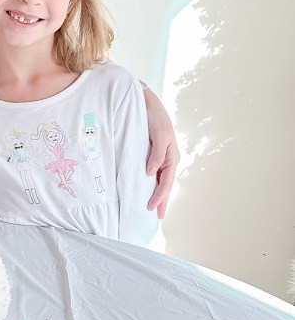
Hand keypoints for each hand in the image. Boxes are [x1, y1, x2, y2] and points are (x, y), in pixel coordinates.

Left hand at [142, 86, 179, 218]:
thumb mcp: (159, 136)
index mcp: (172, 156)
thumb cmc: (154, 117)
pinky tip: (149, 188)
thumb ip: (156, 156)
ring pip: (161, 179)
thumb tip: (150, 174)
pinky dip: (154, 182)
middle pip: (166, 184)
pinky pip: (155, 171)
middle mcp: (169, 158)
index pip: (166, 181)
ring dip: (159, 193)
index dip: (159, 196)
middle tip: (157, 217)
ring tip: (155, 207)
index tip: (152, 208)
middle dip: (162, 200)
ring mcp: (162, 156)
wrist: (147, 102)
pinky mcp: (154, 152)